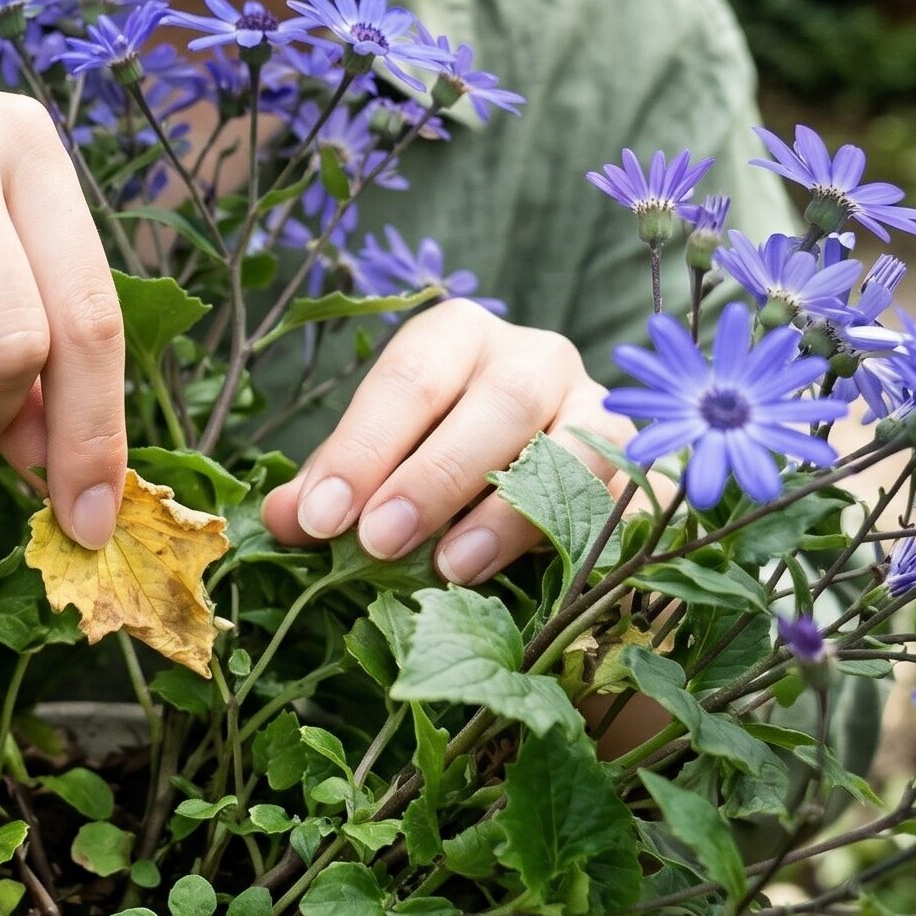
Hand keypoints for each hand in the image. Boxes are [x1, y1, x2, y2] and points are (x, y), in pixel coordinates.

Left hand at [261, 300, 628, 582]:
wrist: (547, 465)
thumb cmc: (441, 449)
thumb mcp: (381, 458)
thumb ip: (333, 483)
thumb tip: (281, 518)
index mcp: (456, 337)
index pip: (407, 380)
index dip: (362, 448)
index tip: (322, 517)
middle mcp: (532, 355)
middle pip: (492, 405)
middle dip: (431, 478)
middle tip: (378, 542)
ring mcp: (593, 404)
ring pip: (562, 447)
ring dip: (504, 513)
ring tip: (449, 568)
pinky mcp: (634, 462)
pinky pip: (613, 495)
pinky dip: (570, 535)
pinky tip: (532, 578)